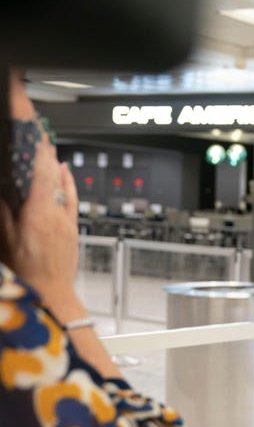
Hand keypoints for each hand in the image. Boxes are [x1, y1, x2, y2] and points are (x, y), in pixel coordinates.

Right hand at [12, 130, 80, 309]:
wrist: (52, 293)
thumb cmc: (27, 272)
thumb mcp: (6, 240)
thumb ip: (4, 213)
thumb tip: (5, 191)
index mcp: (40, 214)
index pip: (41, 173)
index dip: (39, 151)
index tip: (35, 133)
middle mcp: (57, 214)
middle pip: (53, 175)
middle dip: (45, 153)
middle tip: (39, 132)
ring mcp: (67, 221)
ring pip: (63, 184)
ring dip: (55, 163)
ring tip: (48, 145)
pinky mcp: (73, 228)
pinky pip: (72, 198)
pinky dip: (68, 181)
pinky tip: (64, 171)